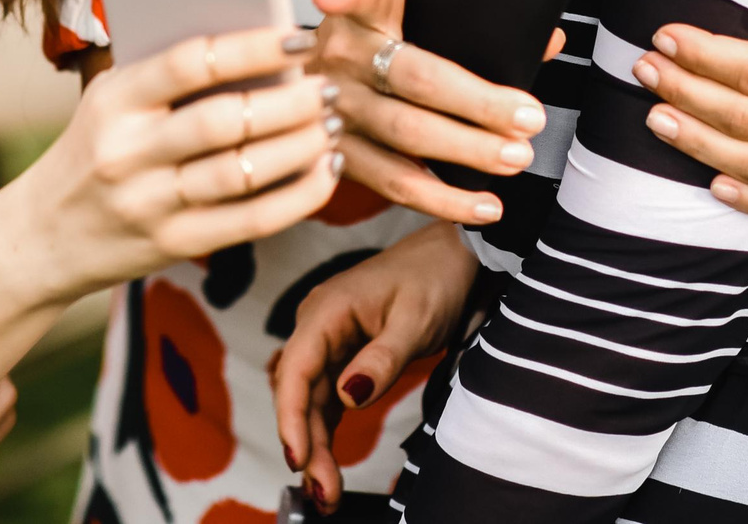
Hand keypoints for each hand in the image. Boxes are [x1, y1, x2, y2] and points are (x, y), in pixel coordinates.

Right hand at [26, 27, 340, 295]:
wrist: (41, 237)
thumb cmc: (93, 151)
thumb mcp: (111, 102)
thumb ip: (168, 75)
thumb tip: (257, 41)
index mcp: (115, 101)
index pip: (190, 63)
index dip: (251, 47)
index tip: (299, 36)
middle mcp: (129, 152)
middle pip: (224, 120)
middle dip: (289, 100)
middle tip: (327, 84)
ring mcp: (150, 204)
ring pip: (242, 172)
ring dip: (301, 145)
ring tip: (334, 123)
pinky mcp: (174, 245)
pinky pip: (251, 221)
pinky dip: (298, 196)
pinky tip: (326, 171)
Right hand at [272, 221, 476, 511]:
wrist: (457, 254)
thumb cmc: (435, 277)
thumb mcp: (415, 320)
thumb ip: (382, 359)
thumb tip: (347, 397)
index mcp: (326, 310)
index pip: (295, 370)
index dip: (291, 418)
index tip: (298, 459)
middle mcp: (319, 324)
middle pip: (300, 392)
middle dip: (307, 444)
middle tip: (324, 493)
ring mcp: (330, 339)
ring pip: (312, 400)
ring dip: (316, 443)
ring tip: (327, 491)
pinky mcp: (346, 353)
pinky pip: (327, 396)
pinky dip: (327, 429)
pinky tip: (328, 462)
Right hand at [309, 0, 550, 226]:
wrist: (320, 83)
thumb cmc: (381, 44)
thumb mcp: (413, 16)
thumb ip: (469, 23)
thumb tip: (548, 41)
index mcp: (362, 13)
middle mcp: (340, 58)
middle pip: (411, 79)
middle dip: (476, 104)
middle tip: (528, 119)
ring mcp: (334, 109)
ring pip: (404, 135)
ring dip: (467, 152)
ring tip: (515, 159)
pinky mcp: (338, 155)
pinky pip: (393, 182)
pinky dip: (443, 200)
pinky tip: (483, 205)